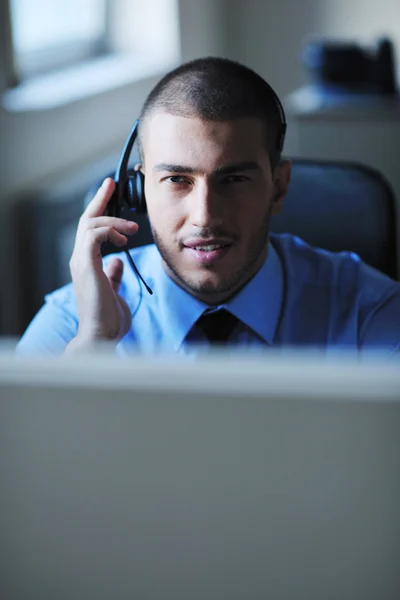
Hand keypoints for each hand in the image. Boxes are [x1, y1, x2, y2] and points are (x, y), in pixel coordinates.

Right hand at [67, 178, 137, 349]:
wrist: (101, 336)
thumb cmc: (108, 319)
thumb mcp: (114, 291)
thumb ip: (113, 275)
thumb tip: (117, 262)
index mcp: (86, 264)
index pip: (91, 230)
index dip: (100, 210)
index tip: (110, 194)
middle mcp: (80, 259)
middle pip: (87, 220)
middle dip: (100, 200)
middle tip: (111, 183)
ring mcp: (81, 262)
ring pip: (90, 225)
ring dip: (112, 220)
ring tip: (132, 228)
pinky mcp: (86, 265)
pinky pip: (94, 235)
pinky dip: (109, 230)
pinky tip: (124, 237)